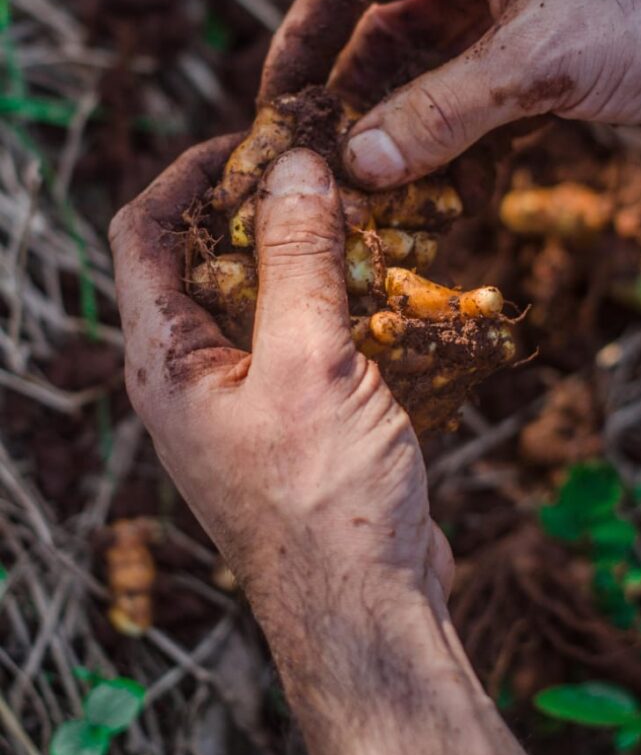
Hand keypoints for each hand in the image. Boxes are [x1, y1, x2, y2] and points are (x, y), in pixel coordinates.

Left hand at [109, 141, 549, 754]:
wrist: (364, 613)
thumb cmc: (323, 502)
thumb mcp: (309, 363)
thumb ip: (298, 260)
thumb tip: (295, 168)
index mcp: (165, 361)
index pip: (141, 234)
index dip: (186, 174)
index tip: (251, 140)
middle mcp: (190, 378)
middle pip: (203, 259)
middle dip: (259, 209)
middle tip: (323, 173)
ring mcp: (238, 403)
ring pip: (258, 299)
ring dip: (305, 255)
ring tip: (363, 221)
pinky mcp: (287, 422)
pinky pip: (298, 340)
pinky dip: (333, 304)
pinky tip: (385, 291)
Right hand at [260, 0, 640, 187]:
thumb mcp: (539, 60)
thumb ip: (444, 111)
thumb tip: (358, 162)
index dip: (305, 32)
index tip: (277, 96)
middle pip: (390, 32)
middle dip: (358, 98)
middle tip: (324, 164)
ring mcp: (518, 16)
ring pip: (435, 74)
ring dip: (409, 130)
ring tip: (379, 191)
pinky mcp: (551, 61)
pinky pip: (481, 104)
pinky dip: (461, 144)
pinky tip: (449, 191)